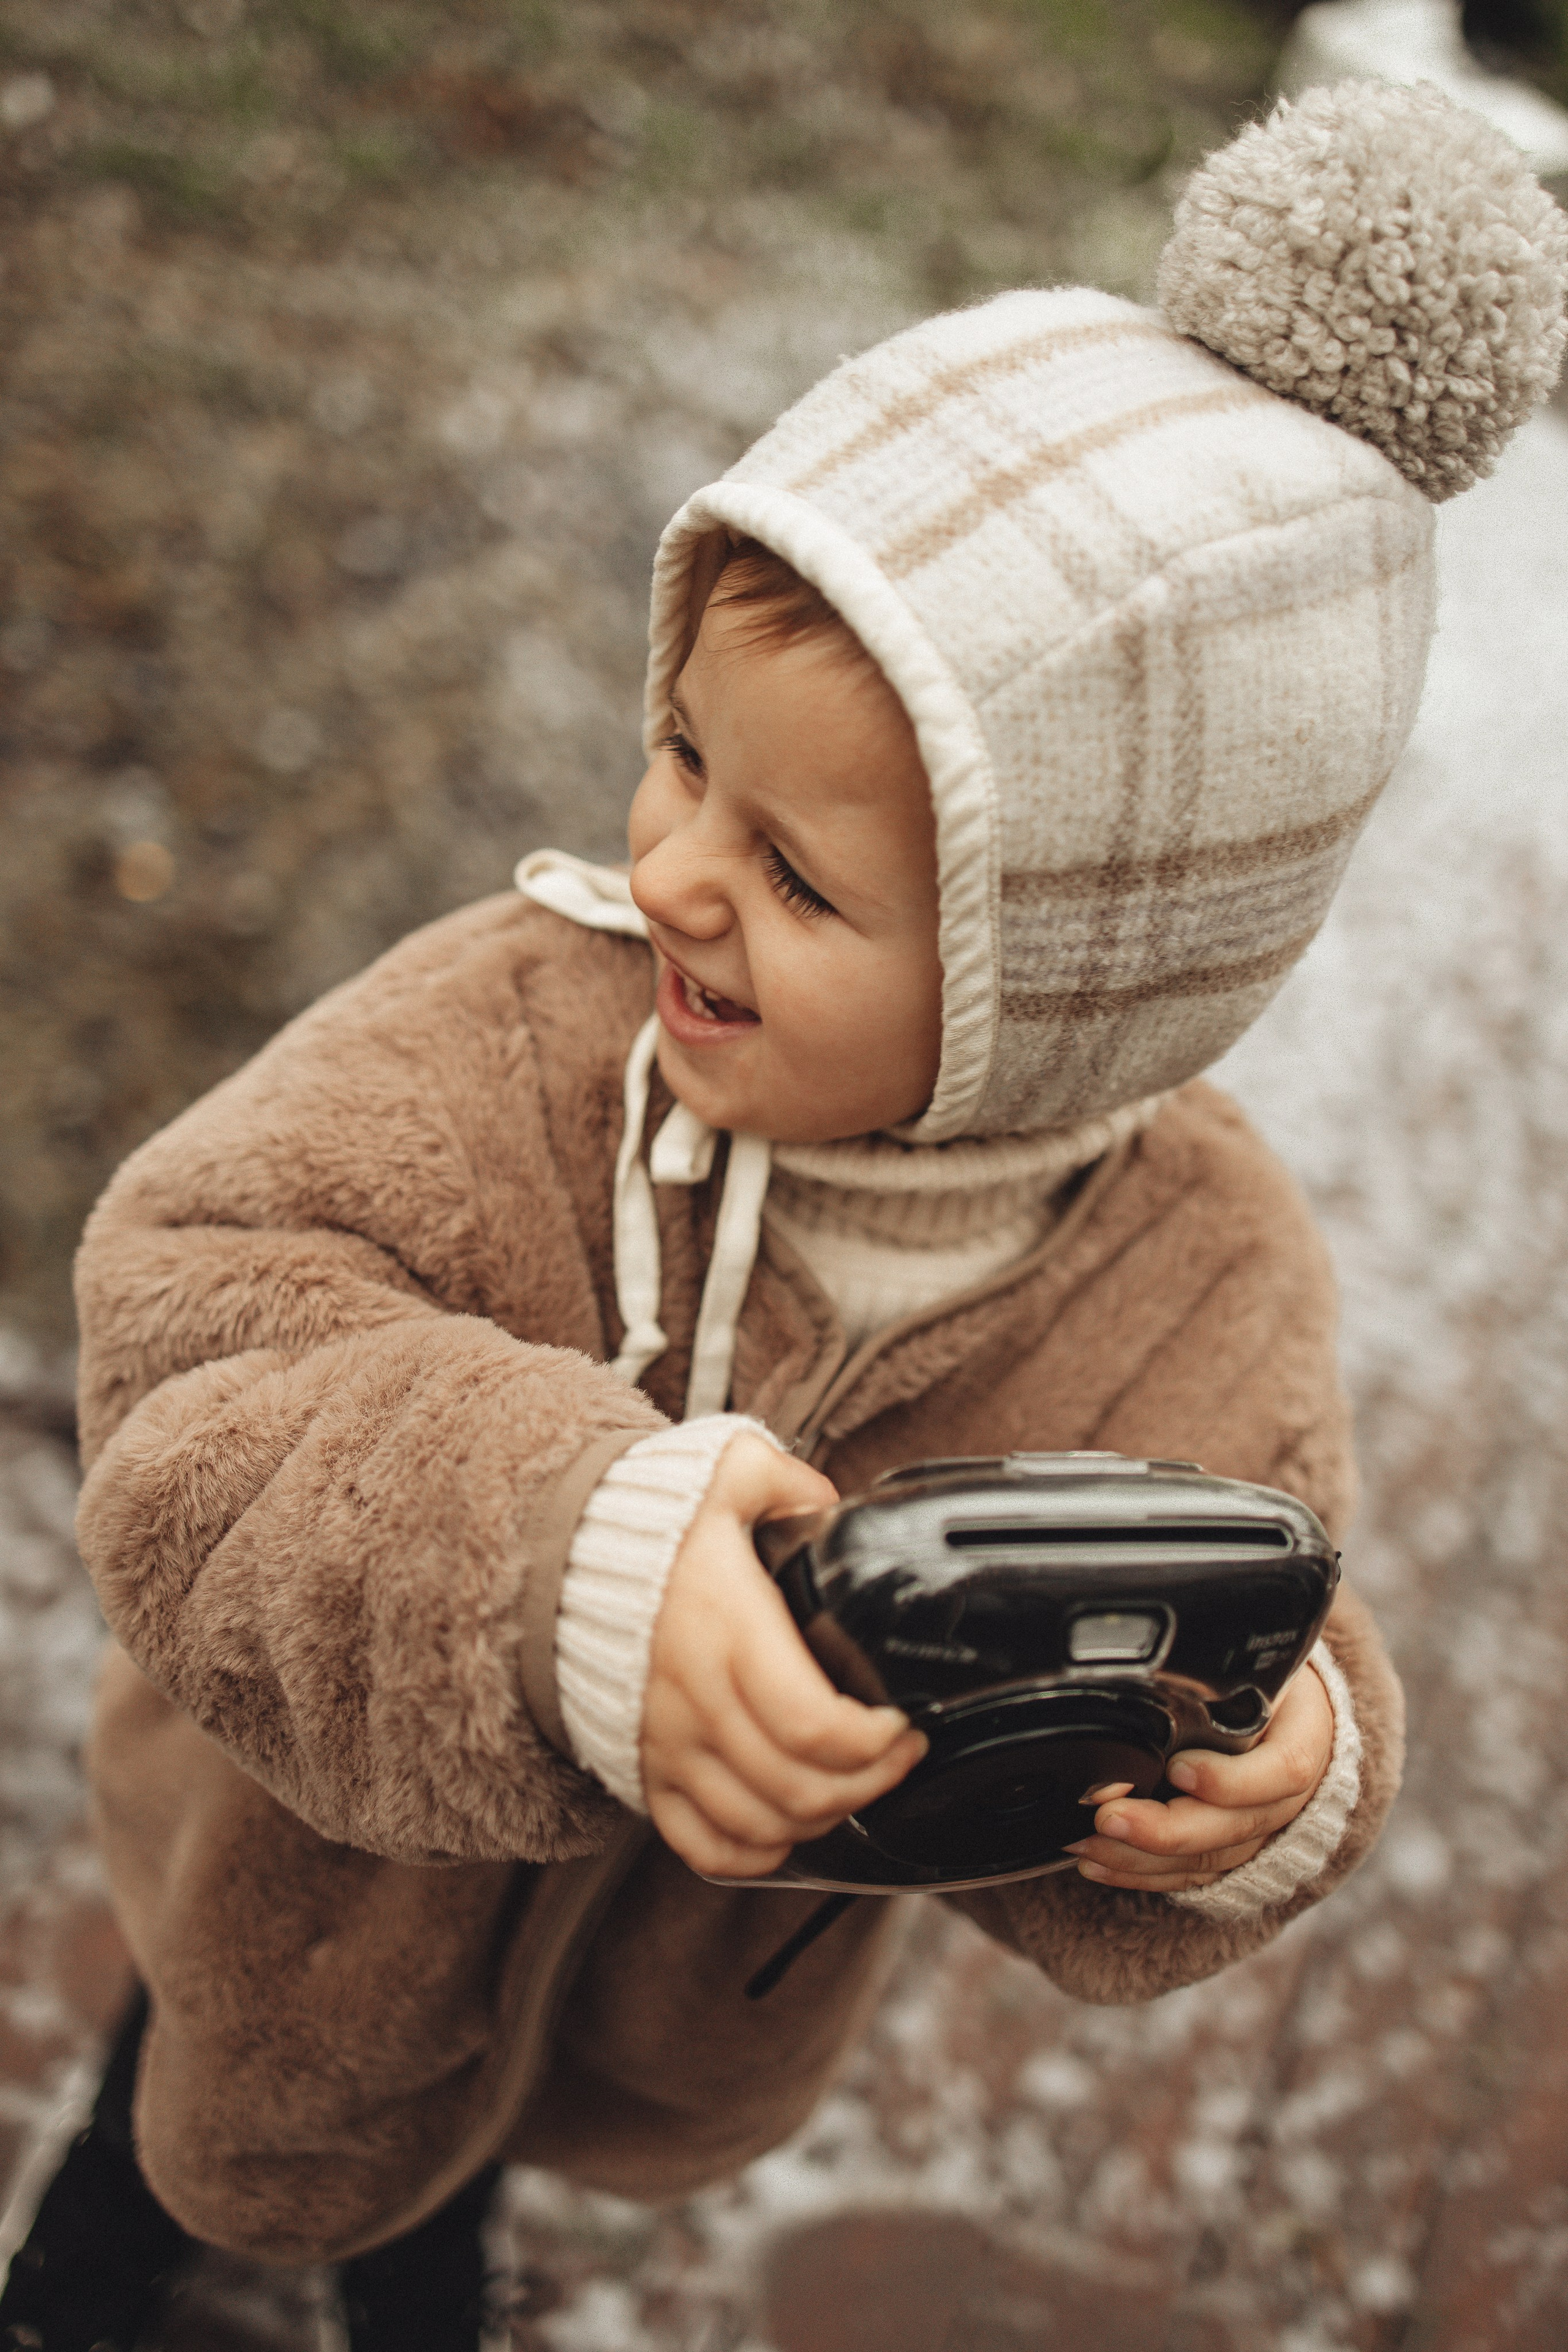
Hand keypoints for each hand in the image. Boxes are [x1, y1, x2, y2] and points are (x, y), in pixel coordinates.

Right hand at [642, 1435, 927, 1878]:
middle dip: (870, 1783)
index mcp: (728, 1632)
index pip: (812, 1725)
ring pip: (759, 1825)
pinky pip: (704, 1847)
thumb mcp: (724, 1475)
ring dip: (821, 1818)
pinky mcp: (646, 1772)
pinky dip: (756, 1853)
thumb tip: (832, 1504)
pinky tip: (789, 1826)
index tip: (905, 1724)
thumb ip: (786, 1480)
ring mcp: (668, 1745)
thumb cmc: (652, 1526)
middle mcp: (697, 1700)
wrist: (557, 1562)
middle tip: (899, 1756)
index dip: (874, 1743)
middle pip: (798, 1787)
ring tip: (854, 1784)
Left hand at [1064, 1659, 1334, 1893]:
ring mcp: (1263, 1832)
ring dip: (1142, 1858)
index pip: (1284, 1770)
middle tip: (1108, 1818)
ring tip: (1088, 1845)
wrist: (1286, 1707)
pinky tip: (1098, 1865)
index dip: (1230, 1779)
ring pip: (1210, 1860)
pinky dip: (1142, 1874)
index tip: (1177, 1768)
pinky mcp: (1232, 1853)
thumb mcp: (1251, 1662)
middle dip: (1167, 1830)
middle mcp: (1290, 1795)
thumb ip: (1214, 1674)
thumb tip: (1145, 1678)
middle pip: (1237, 1827)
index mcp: (1305, 1736)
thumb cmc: (1258, 1677)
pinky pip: (1191, 1875)